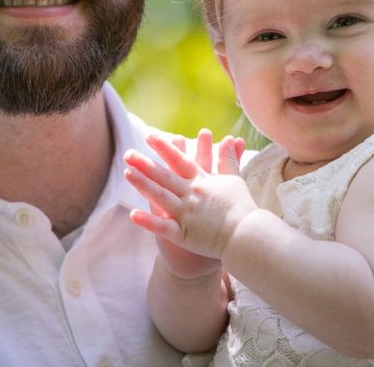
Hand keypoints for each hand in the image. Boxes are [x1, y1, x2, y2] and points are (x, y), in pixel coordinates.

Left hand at [125, 128, 255, 260]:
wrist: (247, 236)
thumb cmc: (242, 208)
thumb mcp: (234, 180)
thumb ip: (228, 160)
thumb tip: (229, 139)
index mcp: (202, 181)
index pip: (180, 160)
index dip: (164, 147)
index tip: (149, 136)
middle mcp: (192, 194)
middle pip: (165, 176)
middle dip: (145, 164)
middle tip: (127, 153)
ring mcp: (186, 214)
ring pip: (160, 196)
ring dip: (142, 184)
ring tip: (126, 173)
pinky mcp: (184, 234)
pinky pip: (163, 227)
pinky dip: (148, 221)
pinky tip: (132, 215)